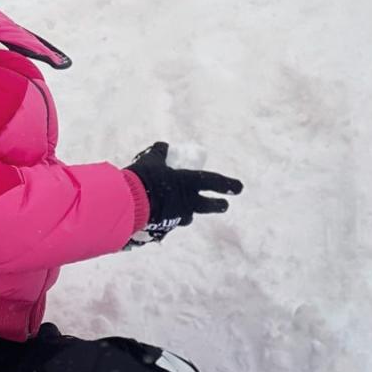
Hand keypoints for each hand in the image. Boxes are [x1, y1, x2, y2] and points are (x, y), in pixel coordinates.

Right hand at [125, 141, 241, 246]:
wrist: (131, 203)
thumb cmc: (144, 178)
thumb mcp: (151, 160)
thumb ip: (159, 153)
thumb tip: (163, 145)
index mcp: (187, 183)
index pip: (213, 182)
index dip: (227, 184)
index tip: (240, 187)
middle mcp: (187, 202)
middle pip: (208, 206)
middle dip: (218, 205)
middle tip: (225, 205)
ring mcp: (177, 216)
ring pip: (189, 215)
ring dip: (189, 211)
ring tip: (185, 209)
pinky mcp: (166, 226)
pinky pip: (172, 221)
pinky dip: (170, 215)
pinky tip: (161, 212)